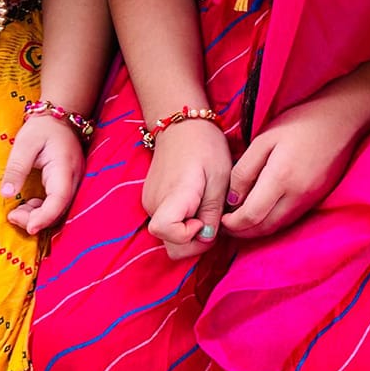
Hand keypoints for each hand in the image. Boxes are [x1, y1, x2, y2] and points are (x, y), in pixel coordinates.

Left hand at [0, 114, 84, 233]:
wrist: (59, 118)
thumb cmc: (42, 129)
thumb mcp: (24, 144)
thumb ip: (16, 169)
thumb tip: (6, 194)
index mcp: (64, 167)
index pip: (59, 198)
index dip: (45, 216)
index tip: (28, 227)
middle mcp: (74, 177)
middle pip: (61, 209)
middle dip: (36, 219)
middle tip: (12, 216)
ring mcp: (74, 182)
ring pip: (60, 209)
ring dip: (39, 216)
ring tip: (16, 212)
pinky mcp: (68, 184)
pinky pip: (58, 204)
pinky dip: (43, 210)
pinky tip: (28, 205)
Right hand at [140, 117, 232, 258]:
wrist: (181, 126)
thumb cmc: (205, 147)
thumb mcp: (220, 177)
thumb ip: (212, 211)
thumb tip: (205, 238)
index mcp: (174, 194)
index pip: (164, 231)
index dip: (186, 236)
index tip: (202, 221)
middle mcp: (155, 203)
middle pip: (170, 244)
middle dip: (193, 241)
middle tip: (212, 218)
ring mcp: (150, 203)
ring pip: (169, 236)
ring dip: (189, 231)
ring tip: (205, 205)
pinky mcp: (151, 202)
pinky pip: (167, 224)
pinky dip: (182, 222)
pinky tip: (196, 203)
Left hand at [221, 102, 353, 239]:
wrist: (341, 119)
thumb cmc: (300, 123)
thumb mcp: (264, 139)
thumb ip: (244, 170)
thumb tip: (232, 198)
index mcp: (280, 178)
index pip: (251, 216)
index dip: (232, 223)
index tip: (221, 218)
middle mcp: (297, 195)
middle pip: (264, 228)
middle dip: (242, 232)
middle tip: (226, 224)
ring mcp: (310, 199)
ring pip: (278, 227)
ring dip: (257, 229)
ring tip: (241, 221)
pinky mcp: (318, 199)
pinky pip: (290, 219)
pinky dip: (273, 222)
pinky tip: (264, 212)